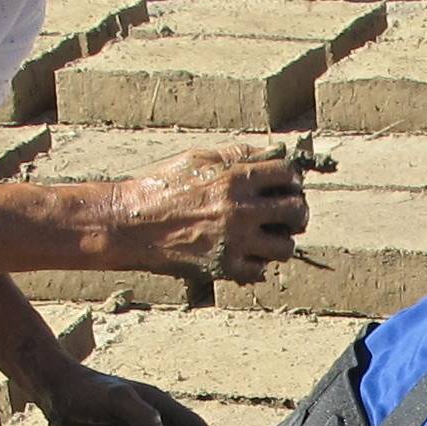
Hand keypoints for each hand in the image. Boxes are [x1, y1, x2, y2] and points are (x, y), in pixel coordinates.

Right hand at [120, 145, 307, 282]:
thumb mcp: (197, 158)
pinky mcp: (223, 267)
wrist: (129, 224)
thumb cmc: (161, 187)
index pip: (287, 176)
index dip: (291, 180)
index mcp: (234, 178)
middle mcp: (239, 210)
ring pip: (285, 247)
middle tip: (288, 215)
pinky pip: (260, 271)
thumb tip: (271, 154)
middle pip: (295, 212)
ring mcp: (233, 242)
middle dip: (297, 212)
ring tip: (269, 237)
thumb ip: (236, 155)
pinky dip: (258, 264)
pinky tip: (247, 254)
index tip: (286, 186)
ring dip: (281, 241)